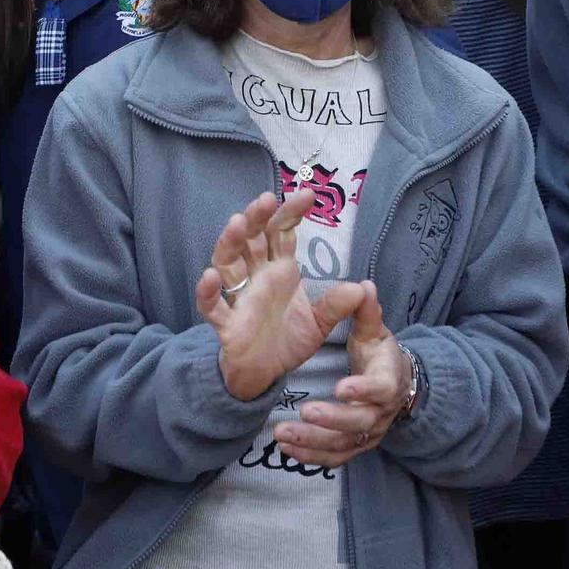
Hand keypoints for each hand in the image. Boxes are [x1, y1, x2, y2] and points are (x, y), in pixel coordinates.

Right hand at [194, 190, 369, 401]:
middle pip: (252, 239)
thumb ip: (336, 306)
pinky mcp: (226, 322)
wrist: (265, 374)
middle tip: (265, 200)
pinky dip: (208, 290)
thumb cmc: (287, 341)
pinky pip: (212, 305)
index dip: (290, 213)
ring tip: (238, 223)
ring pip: (228, 262)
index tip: (307, 195)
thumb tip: (361, 288)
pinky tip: (211, 276)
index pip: (282, 233)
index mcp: (280, 271)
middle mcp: (257, 277)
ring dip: (231, 242)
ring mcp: (239, 297)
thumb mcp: (319, 323)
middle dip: (257, 218)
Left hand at [275, 286, 408, 468]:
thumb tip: (364, 286)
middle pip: (359, 422)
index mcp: (388, 380)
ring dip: (313, 442)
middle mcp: (380, 412)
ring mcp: (368, 433)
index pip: (380, 388)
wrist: (396, 385)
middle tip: (304, 412)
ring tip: (282, 434)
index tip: (341, 387)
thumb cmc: (379, 355)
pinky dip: (311, 457)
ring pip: (343, 444)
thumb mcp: (375, 331)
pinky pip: (334, 457)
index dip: (362, 390)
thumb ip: (366, 311)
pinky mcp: (355, 446)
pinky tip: (286, 449)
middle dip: (332, 419)